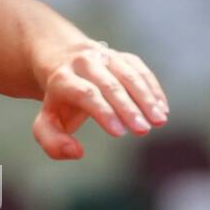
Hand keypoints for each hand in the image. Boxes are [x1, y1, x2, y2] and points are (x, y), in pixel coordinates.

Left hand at [32, 42, 169, 159]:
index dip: (103, 112)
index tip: (120, 132)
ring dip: (145, 97)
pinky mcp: (122, 57)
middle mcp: (82, 62)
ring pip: (127, 74)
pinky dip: (152, 88)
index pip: (84, 93)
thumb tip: (76, 152)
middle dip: (127, 108)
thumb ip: (53, 141)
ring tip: (159, 121)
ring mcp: (104, 56)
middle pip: (108, 84)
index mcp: (61, 78)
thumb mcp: (47, 121)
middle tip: (143, 130)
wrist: (59, 59)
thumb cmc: (58, 101)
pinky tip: (162, 109)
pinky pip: (140, 69)